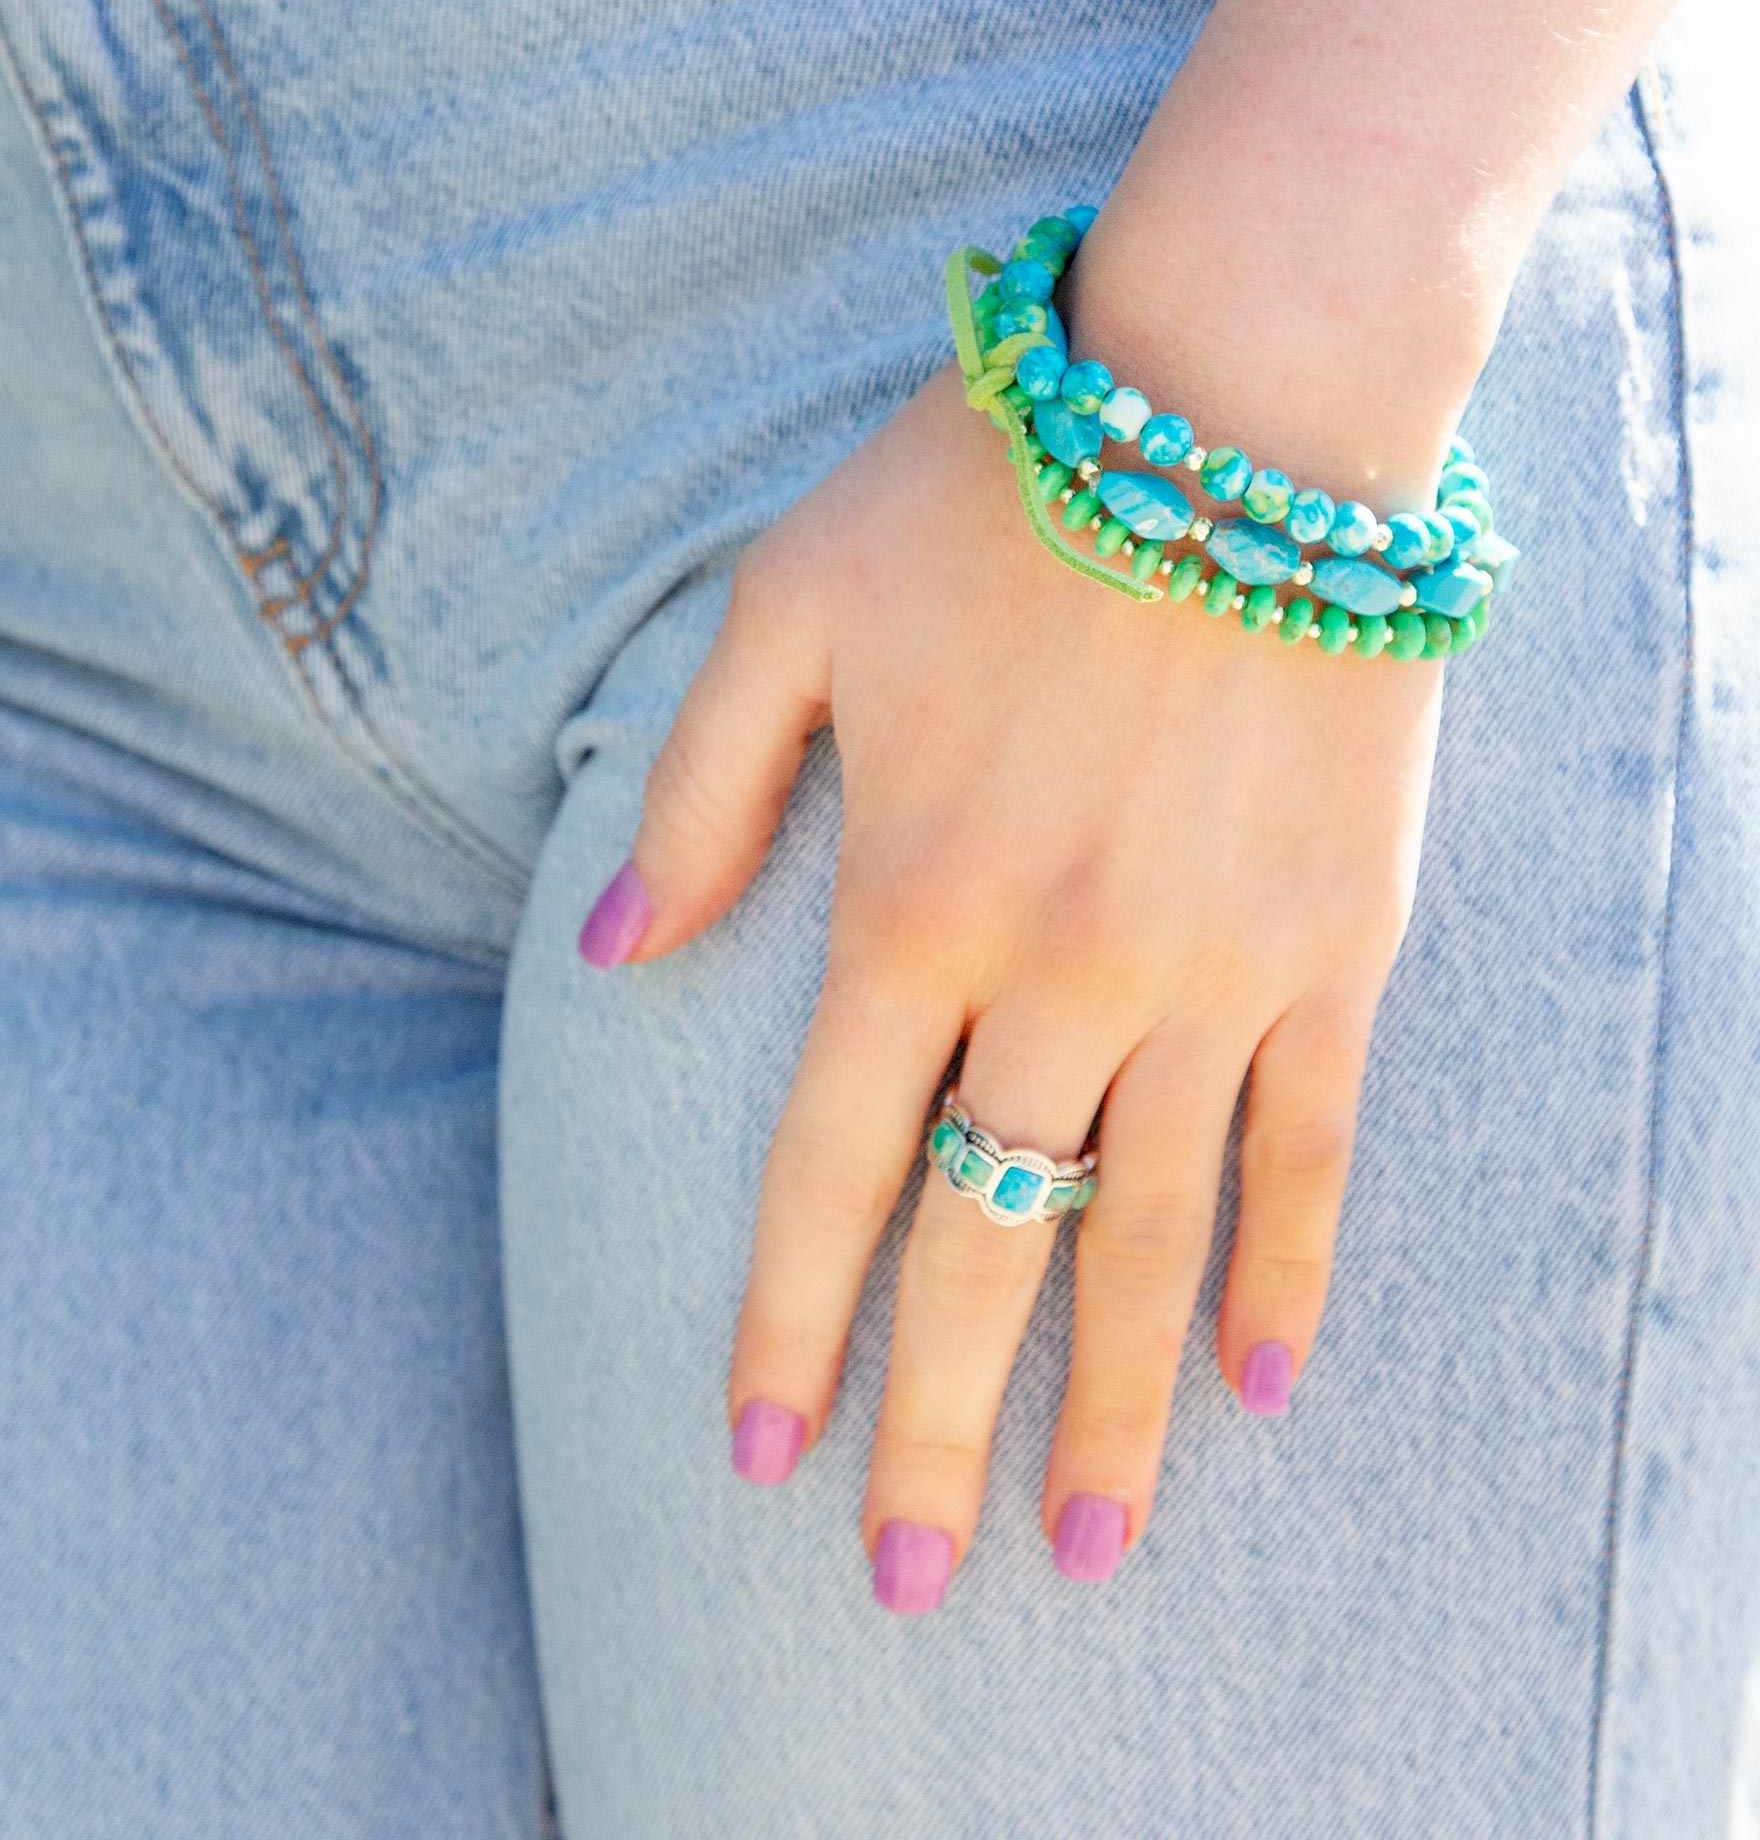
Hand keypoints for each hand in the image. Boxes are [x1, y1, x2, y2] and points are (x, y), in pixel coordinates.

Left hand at [588, 261, 1448, 1610]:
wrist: (1244, 394)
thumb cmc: (994, 481)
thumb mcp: (785, 602)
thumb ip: (695, 792)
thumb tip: (609, 960)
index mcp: (909, 893)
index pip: (826, 1167)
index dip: (787, 1324)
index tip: (760, 1460)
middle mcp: (1061, 966)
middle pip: (985, 1241)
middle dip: (934, 1421)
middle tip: (905, 1577)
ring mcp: (1214, 967)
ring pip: (1154, 1233)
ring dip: (1118, 1405)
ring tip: (1093, 1545)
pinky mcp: (1337, 942)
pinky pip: (1315, 1142)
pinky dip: (1289, 1268)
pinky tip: (1266, 1382)